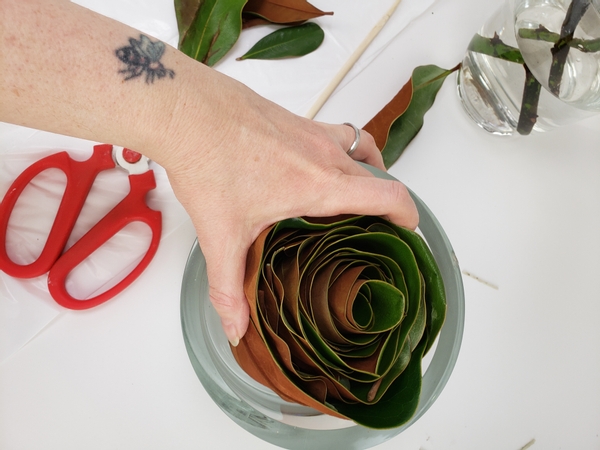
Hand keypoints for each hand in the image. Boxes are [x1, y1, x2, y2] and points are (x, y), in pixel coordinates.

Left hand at [161, 75, 418, 345]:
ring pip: (361, 146)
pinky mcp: (295, 118)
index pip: (388, 195)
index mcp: (321, 185)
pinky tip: (313, 164)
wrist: (187, 110)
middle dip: (388, 198)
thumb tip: (235, 328)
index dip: (408, 215)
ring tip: (359, 188)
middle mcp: (325, 154)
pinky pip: (334, 132)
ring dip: (369, 167)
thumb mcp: (221, 234)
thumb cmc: (208, 160)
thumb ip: (230, 287)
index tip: (410, 231)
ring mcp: (312, 131)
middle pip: (379, 174)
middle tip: (379, 222)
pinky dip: (339, 148)